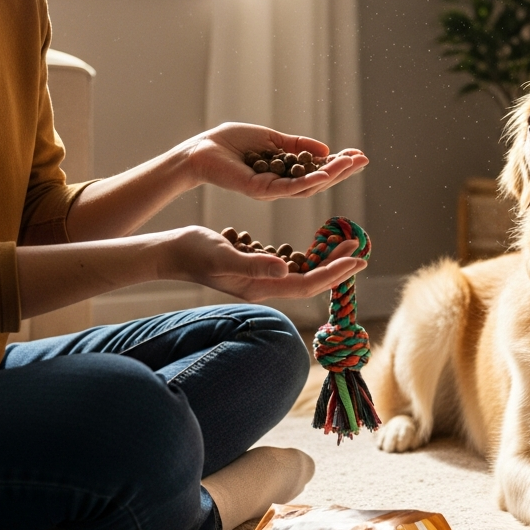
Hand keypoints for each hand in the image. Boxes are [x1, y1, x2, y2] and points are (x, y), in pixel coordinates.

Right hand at [164, 226, 366, 300]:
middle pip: (310, 280)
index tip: (357, 259)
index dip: (334, 273)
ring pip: (302, 273)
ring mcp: (260, 279)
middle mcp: (264, 286)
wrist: (170, 253)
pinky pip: (290, 266)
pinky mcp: (255, 269)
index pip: (307, 284)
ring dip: (325, 260)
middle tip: (360, 247)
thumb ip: (252, 264)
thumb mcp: (223, 255)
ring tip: (345, 243)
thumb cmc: (193, 252)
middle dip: (337, 266)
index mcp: (260, 286)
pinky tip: (316, 245)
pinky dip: (308, 256)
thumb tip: (284, 268)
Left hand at [184, 123, 367, 201]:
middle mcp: (280, 187)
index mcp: (283, 174)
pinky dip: (309, 181)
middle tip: (364, 159)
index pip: (317, 171)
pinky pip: (290, 188)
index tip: (358, 155)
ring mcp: (271, 191)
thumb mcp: (271, 139)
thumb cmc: (229, 143)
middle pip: (318, 181)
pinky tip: (326, 173)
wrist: (200, 149)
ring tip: (352, 163)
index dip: (338, 164)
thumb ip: (296, 145)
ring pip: (309, 185)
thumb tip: (325, 149)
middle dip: (342, 171)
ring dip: (332, 175)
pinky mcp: (260, 190)